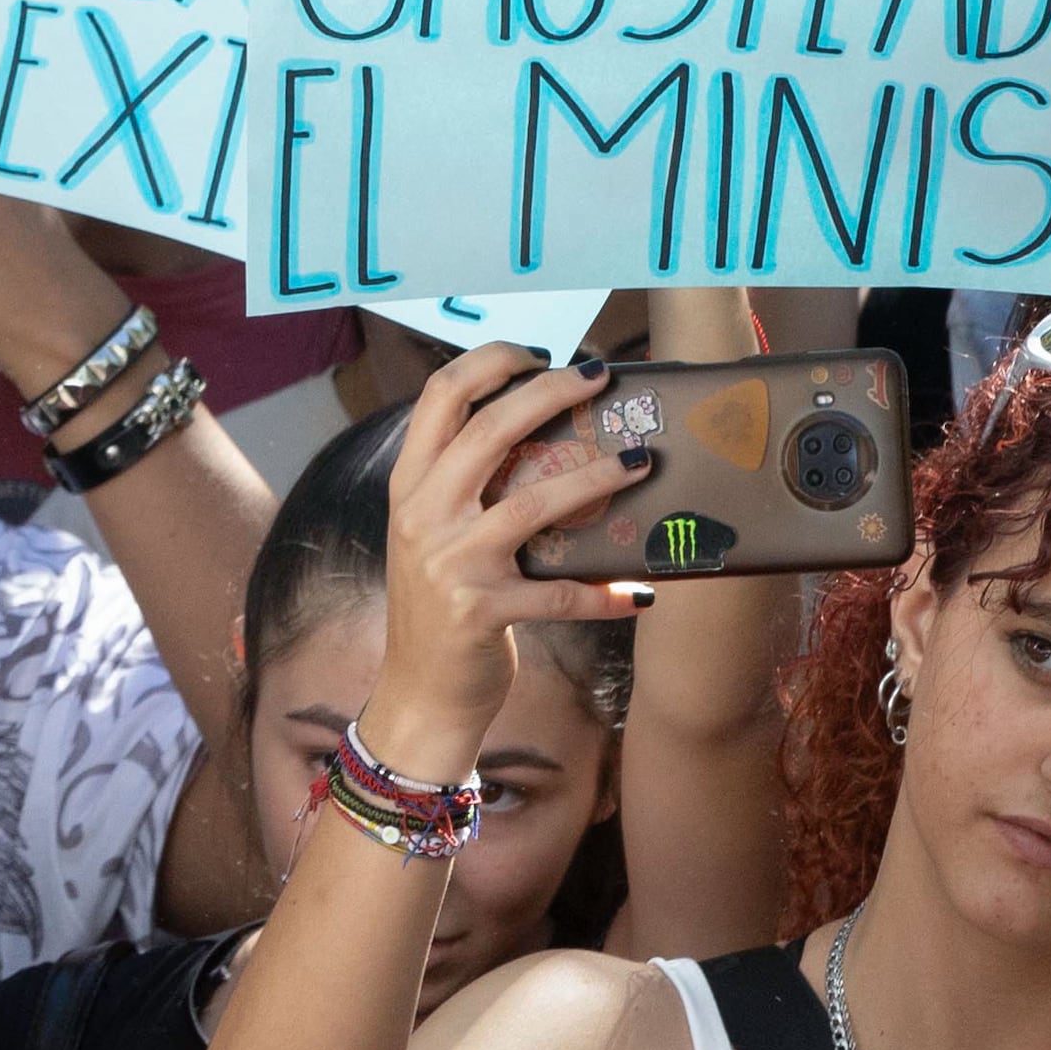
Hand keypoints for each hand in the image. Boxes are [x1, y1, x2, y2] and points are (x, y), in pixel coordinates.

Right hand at [359, 348, 640, 779]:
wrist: (419, 694)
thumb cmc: (436, 606)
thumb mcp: (429, 534)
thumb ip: (460, 486)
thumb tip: (534, 431)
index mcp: (408, 486)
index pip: (440, 397)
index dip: (490, 363)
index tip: (538, 354)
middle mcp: (422, 516)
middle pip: (488, 431)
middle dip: (549, 393)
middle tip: (600, 378)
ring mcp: (450, 564)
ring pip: (532, 502)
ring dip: (595, 478)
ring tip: (642, 462)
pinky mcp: (482, 612)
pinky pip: (559, 595)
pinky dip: (604, 593)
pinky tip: (638, 592)